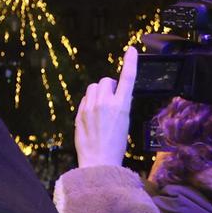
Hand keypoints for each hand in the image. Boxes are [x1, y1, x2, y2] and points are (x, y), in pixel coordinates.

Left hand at [73, 46, 137, 168]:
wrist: (98, 162)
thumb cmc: (115, 145)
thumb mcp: (125, 123)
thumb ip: (120, 106)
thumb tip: (117, 96)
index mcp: (121, 106)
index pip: (127, 78)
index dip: (130, 62)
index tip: (131, 50)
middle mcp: (105, 103)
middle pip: (105, 81)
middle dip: (108, 86)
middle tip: (111, 98)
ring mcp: (90, 107)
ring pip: (93, 87)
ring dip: (98, 92)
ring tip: (102, 106)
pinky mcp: (79, 113)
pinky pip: (85, 99)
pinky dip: (89, 102)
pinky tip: (92, 115)